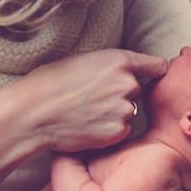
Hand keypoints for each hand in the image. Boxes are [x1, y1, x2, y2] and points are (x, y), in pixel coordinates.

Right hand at [7, 48, 168, 150]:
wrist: (33, 113)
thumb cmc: (51, 82)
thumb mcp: (83, 59)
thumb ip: (111, 64)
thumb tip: (127, 70)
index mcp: (119, 60)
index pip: (156, 65)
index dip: (155, 71)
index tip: (156, 75)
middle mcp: (127, 83)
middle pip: (137, 89)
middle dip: (123, 94)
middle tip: (95, 98)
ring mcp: (124, 109)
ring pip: (129, 111)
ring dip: (116, 113)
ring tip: (87, 112)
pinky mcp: (117, 131)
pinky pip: (122, 130)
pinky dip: (109, 130)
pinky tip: (88, 126)